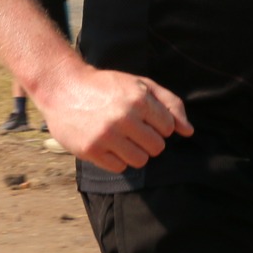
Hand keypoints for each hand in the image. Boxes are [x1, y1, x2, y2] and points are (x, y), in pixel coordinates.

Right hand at [39, 64, 194, 169]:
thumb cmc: (106, 86)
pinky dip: (116, 160)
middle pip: (157, 147)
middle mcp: (124, 117)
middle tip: (133, 131)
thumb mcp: (140, 84)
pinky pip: (119, 167)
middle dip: (149, 141)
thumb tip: (189, 131)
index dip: (159, 125)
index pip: (169, 128)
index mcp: (139, 99)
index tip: (145, 119)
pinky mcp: (91, 150)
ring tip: (122, 139)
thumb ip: (169, 104)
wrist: (63, 87)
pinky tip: (107, 145)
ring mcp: (107, 135)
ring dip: (135, 153)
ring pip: (140, 160)